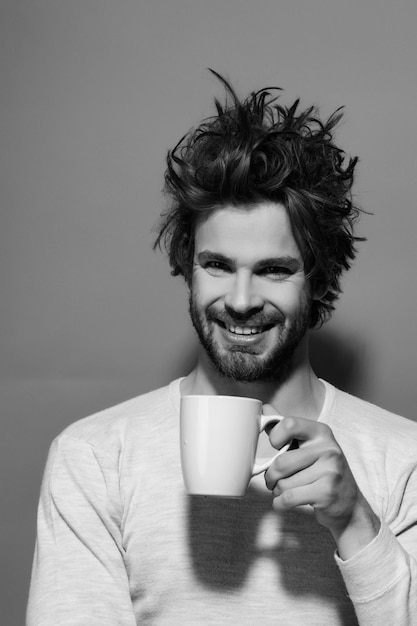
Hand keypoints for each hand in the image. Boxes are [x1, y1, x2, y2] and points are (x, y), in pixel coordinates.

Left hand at [264, 409, 379, 558]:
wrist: (349, 504)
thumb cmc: (322, 472)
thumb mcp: (310, 446)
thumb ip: (287, 429)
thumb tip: (265, 409)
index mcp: (321, 432)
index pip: (289, 424)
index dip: (275, 437)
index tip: (275, 447)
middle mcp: (328, 448)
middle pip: (281, 462)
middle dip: (271, 476)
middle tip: (273, 480)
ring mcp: (330, 470)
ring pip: (284, 483)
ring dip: (277, 491)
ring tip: (284, 491)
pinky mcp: (327, 492)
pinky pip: (289, 498)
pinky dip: (279, 504)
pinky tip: (282, 503)